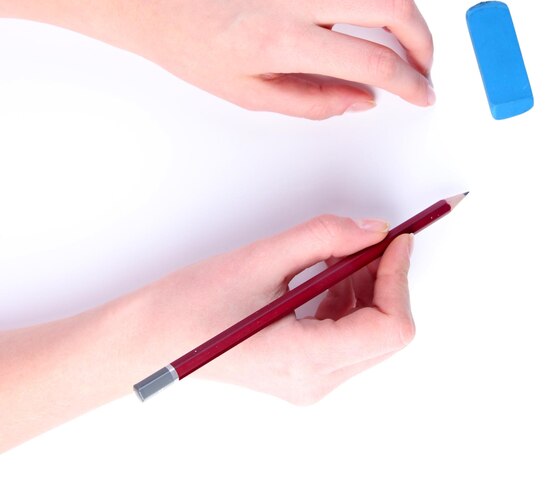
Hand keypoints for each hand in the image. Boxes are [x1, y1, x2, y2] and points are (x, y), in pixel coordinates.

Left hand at [1, 0, 432, 118]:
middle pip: (395, 4)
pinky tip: (369, 8)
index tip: (421, 94)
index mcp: (282, 39)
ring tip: (403, 36)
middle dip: (424, 41)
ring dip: (408, 6)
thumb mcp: (248, 95)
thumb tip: (362, 99)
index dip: (409, 82)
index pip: (372, 59)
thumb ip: (313, 101)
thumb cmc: (189, 44)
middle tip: (422, 67)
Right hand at [140, 216, 414, 403]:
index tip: (395, 240)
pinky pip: (345, 334)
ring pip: (368, 333)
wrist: (151, 336)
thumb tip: (373, 230)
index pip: (389, 328)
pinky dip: (346, 298)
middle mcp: (314, 380)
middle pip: (384, 332)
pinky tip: (326, 272)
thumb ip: (324, 238)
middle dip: (386, 279)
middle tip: (371, 238)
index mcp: (306, 359)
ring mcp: (309, 379)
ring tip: (339, 252)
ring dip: (367, 287)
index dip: (399, 278)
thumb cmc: (192, 304)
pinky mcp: (301, 368)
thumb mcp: (261, 258)